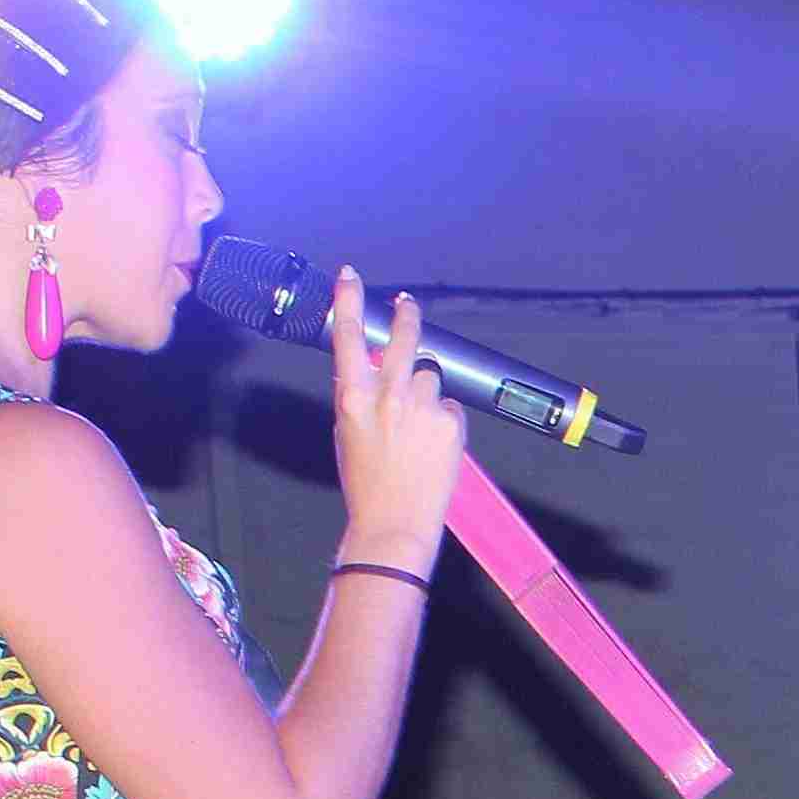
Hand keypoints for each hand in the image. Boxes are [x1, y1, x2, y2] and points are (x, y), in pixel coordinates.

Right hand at [323, 270, 472, 568]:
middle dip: (408, 317)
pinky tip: (433, 446)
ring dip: (426, 392)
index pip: (348, 336)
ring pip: (430, 378)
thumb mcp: (348, 431)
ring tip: (417, 428)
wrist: (393, 522)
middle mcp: (388, 396)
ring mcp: (422, 408)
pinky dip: (444, 421)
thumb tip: (371, 371)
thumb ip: (358, 396)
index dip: (349, 300)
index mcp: (353, 397)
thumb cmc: (366, 481)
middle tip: (409, 304)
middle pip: (405, 339)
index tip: (350, 277)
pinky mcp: (450, 424)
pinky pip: (451, 408)